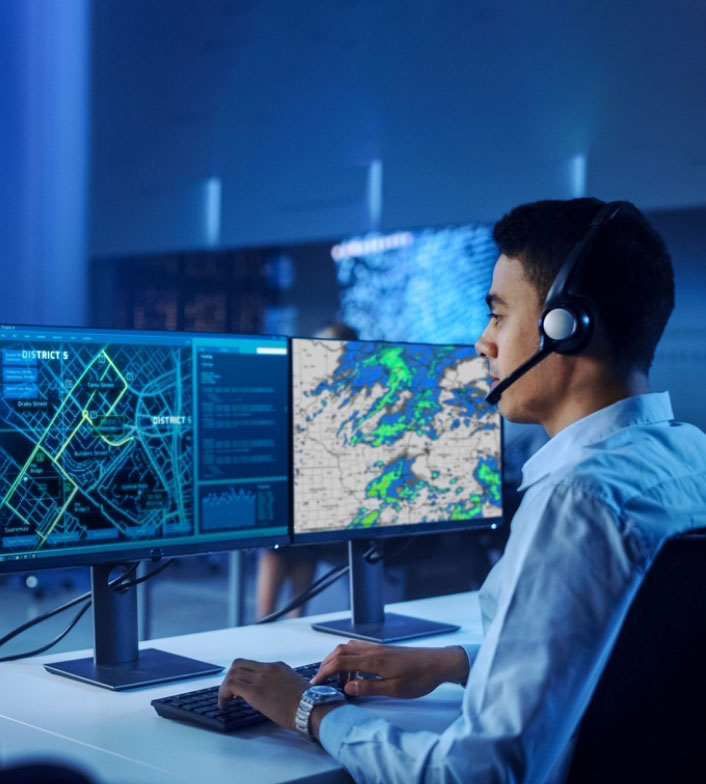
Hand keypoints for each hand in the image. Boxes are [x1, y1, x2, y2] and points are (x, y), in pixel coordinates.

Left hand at [217, 659, 309, 729]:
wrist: (311, 708)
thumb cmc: (307, 703)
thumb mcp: (293, 686)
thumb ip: (279, 685)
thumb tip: (270, 694)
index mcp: (277, 667)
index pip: (252, 665)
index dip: (241, 675)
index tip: (238, 689)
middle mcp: (268, 668)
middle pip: (238, 664)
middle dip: (229, 678)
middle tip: (228, 693)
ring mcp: (261, 678)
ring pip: (232, 673)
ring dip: (224, 688)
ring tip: (225, 701)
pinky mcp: (255, 691)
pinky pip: (231, 686)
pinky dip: (223, 694)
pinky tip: (224, 705)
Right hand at [310, 640, 468, 698]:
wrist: (438, 663)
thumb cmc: (420, 678)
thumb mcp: (395, 690)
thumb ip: (369, 687)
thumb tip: (347, 688)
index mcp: (373, 660)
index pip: (340, 662)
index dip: (324, 672)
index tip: (315, 683)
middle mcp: (372, 650)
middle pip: (340, 651)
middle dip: (326, 665)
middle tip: (320, 681)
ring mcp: (377, 648)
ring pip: (348, 649)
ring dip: (338, 662)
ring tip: (339, 682)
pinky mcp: (383, 650)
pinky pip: (359, 650)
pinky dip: (349, 659)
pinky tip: (355, 674)